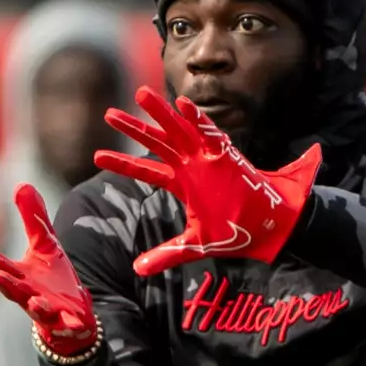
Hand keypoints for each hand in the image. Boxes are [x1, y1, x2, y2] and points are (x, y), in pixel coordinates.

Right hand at [0, 183, 97, 355]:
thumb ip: (33, 218)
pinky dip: (71, 324)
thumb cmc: (51, 277)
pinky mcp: (66, 321)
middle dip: (5, 284)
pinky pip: (68, 324)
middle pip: (13, 289)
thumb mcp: (45, 244)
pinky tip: (76, 322)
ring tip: (34, 302)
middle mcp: (28, 294)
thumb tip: (21, 183)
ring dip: (35, 306)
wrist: (72, 312)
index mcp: (20, 275)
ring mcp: (46, 311)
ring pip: (37, 310)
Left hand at [95, 87, 321, 275]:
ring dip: (161, 113)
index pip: (146, 171)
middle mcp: (190, 166)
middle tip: (109, 114)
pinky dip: (198, 119)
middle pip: (157, 142)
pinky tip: (183, 104)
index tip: (97, 156)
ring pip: (179, 130)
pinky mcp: (227, 156)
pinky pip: (210, 133)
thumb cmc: (234, 232)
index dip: (122, 163)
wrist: (268, 228)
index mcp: (182, 183)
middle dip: (135, 128)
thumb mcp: (195, 244)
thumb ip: (167, 253)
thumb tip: (137, 270)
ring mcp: (207, 158)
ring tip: (141, 95)